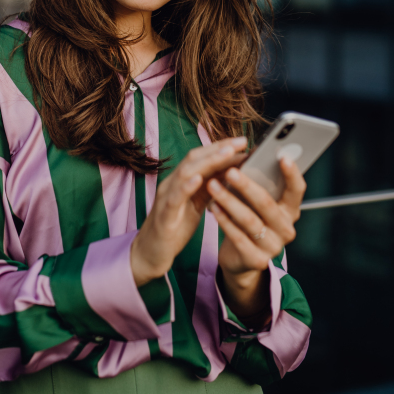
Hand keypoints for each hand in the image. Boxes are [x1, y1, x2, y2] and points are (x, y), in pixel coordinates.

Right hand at [130, 137, 247, 286]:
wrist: (149, 253)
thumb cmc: (175, 227)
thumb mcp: (196, 204)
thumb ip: (210, 188)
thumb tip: (233, 172)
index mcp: (182, 181)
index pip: (202, 156)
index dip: (222, 146)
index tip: (243, 140)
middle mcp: (172, 184)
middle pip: (195, 158)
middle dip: (219, 148)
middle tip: (240, 141)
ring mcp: (166, 198)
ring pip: (185, 173)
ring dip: (207, 161)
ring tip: (226, 153)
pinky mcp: (164, 217)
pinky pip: (174, 199)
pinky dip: (186, 186)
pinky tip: (198, 179)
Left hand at [206, 157, 305, 319]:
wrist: (241, 259)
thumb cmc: (249, 220)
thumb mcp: (257, 203)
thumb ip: (258, 184)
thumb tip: (247, 154)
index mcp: (290, 210)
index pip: (297, 190)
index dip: (292, 174)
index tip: (282, 157)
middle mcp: (286, 228)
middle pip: (267, 204)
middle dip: (247, 186)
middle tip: (230, 171)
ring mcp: (273, 246)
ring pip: (249, 220)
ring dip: (228, 200)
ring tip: (212, 185)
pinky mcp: (256, 259)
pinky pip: (237, 237)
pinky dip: (223, 220)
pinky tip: (212, 207)